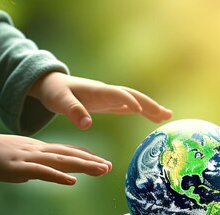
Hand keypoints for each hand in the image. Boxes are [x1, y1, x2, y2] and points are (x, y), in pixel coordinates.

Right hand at [0, 125, 110, 184]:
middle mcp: (36, 150)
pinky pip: (42, 172)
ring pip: (61, 161)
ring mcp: (28, 158)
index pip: (66, 151)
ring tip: (101, 170)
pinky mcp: (18, 167)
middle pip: (69, 155)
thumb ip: (34, 164)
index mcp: (37, 148)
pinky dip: (58, 177)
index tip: (103, 162)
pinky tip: (72, 182)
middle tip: (110, 167)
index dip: (85, 156)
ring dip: (83, 166)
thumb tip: (47, 173)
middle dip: (91, 161)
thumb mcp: (17, 157)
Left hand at [28, 72, 171, 129]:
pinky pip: (129, 106)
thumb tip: (87, 126)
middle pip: (132, 96)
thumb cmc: (54, 92)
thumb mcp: (59, 102)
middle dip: (149, 104)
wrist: (52, 84)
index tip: (140, 111)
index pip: (117, 94)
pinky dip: (142, 111)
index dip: (128, 101)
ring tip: (167, 116)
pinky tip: (153, 117)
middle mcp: (106, 92)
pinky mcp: (108, 103)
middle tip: (166, 115)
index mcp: (97, 90)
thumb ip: (73, 112)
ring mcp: (109, 97)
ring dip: (150, 107)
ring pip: (134, 100)